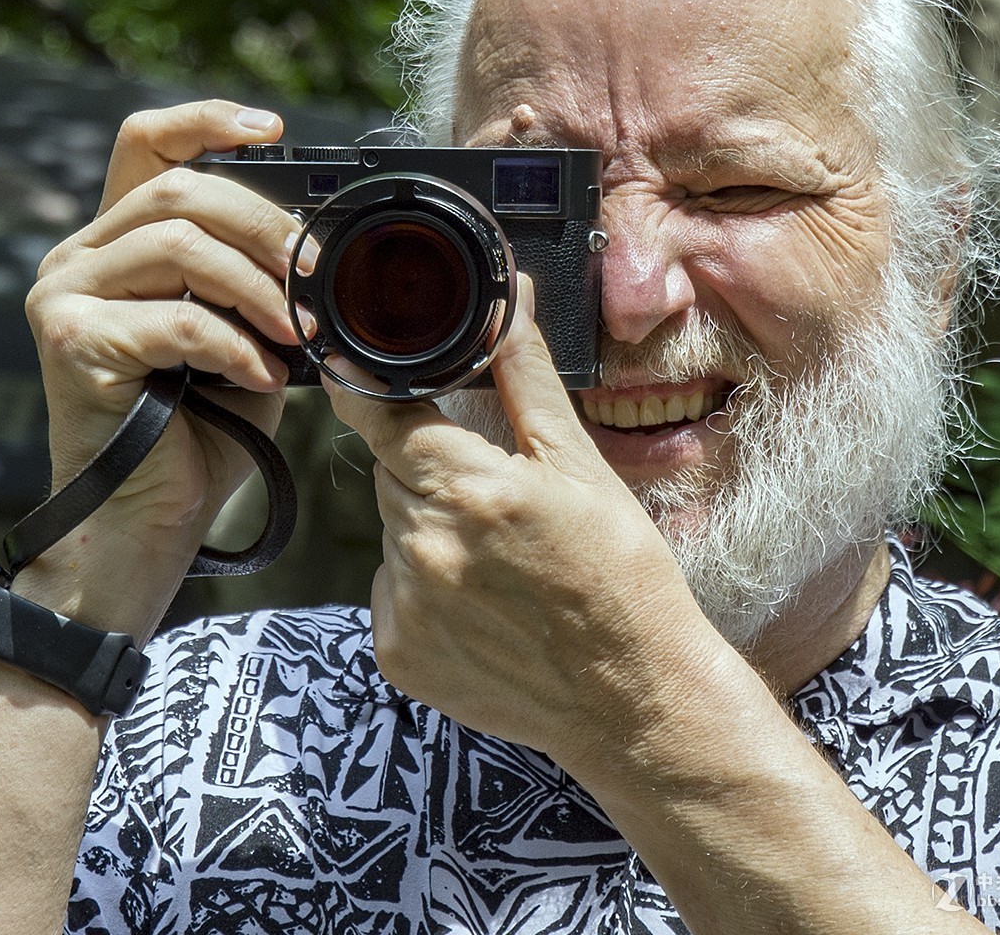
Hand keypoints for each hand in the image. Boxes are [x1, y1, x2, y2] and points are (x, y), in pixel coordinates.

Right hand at [21, 101, 305, 630]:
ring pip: (181, 243)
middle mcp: (82, 255)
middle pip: (183, 188)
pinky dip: (236, 345)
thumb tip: (320, 246)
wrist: (149, 521)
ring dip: (260, 289)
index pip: (149, 143)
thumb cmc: (202, 430)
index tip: (277, 130)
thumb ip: (259, 283)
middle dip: (268, 226)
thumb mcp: (246, 337)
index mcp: (122, 242)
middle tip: (317, 276)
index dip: (210, 120)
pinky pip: (176, 318)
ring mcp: (65, 294)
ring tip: (298, 336)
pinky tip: (263, 378)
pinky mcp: (70, 342)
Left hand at [323, 275, 723, 764]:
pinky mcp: (398, 655)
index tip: (362, 372)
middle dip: (427, 463)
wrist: (637, 698)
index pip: (379, 413)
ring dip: (428, 522)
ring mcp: (405, 607)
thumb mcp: (581, 466)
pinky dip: (423, 581)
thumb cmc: (623, 575)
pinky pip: (391, 588)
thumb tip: (506, 301)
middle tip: (493, 488)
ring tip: (500, 552)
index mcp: (468, 489)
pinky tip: (483, 599)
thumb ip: (526, 377)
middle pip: (390, 471)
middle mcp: (423, 547)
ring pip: (391, 527)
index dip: (367, 385)